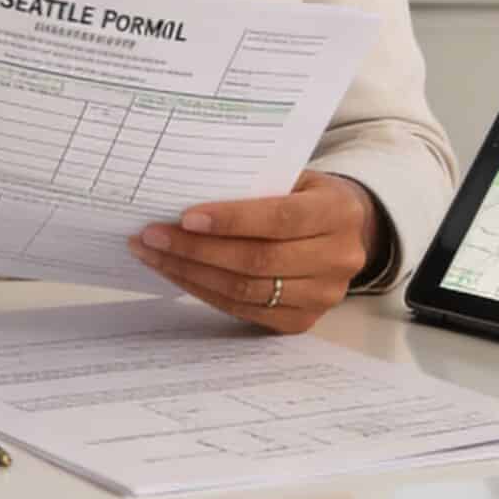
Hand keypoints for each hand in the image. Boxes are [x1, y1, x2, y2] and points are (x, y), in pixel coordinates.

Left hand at [127, 172, 379, 333]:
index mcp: (338, 212)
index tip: (185, 217)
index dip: (232, 220)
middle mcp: (338, 258)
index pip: (281, 218)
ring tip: (154, 255)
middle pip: (258, 260)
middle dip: (197, 249)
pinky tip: (178, 274)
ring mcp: (323, 296)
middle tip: (152, 236)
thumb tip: (187, 195)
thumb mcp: (294, 177)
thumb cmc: (306, 195)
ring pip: (246, 290)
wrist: (347, 232)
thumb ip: (255, 185)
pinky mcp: (303, 321)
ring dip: (192, 273)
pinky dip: (206, 292)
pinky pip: (244, 311)